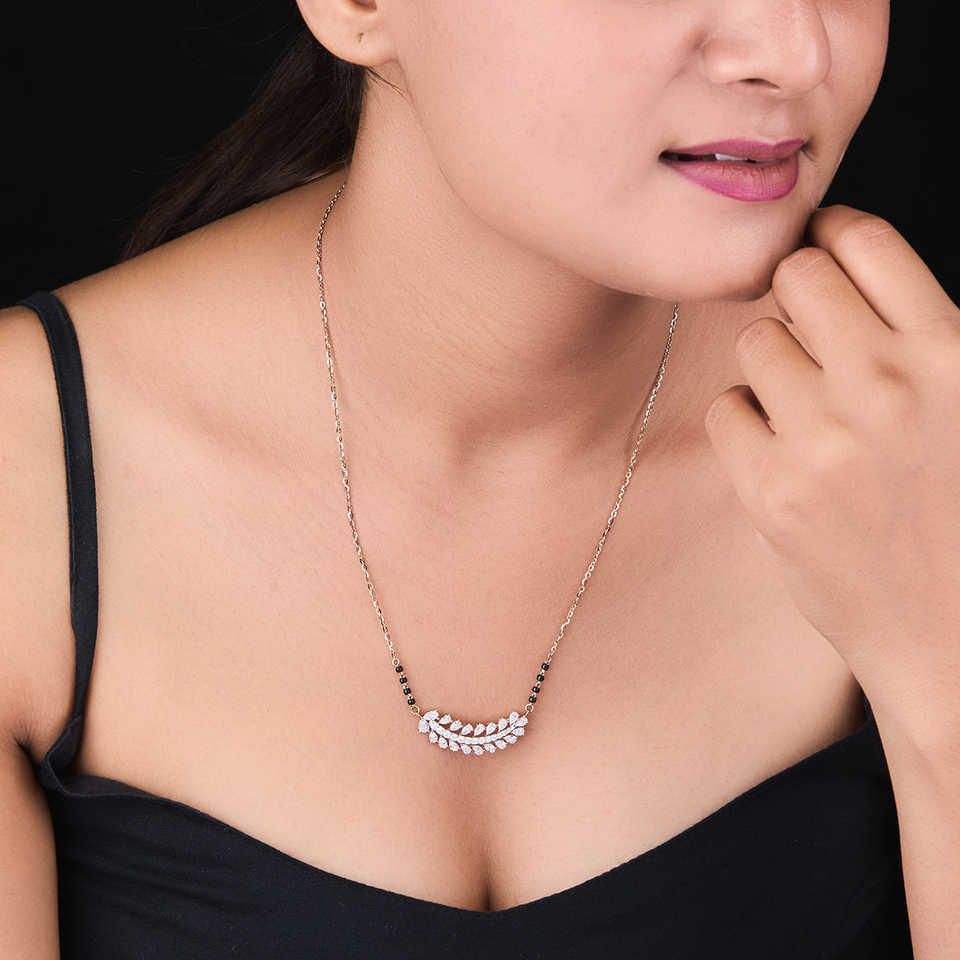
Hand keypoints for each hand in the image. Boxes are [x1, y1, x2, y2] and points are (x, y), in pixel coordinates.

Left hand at [703, 204, 959, 736]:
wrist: (957, 639)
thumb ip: (928, 340)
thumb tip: (860, 276)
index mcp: (953, 353)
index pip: (866, 242)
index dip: (833, 234)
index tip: (821, 245)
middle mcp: (888, 385)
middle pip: (795, 276)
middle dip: (794, 290)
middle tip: (805, 325)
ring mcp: (826, 440)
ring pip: (755, 341)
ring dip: (771, 360)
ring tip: (802, 402)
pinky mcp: (775, 493)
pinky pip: (727, 409)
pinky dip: (745, 419)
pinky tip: (778, 447)